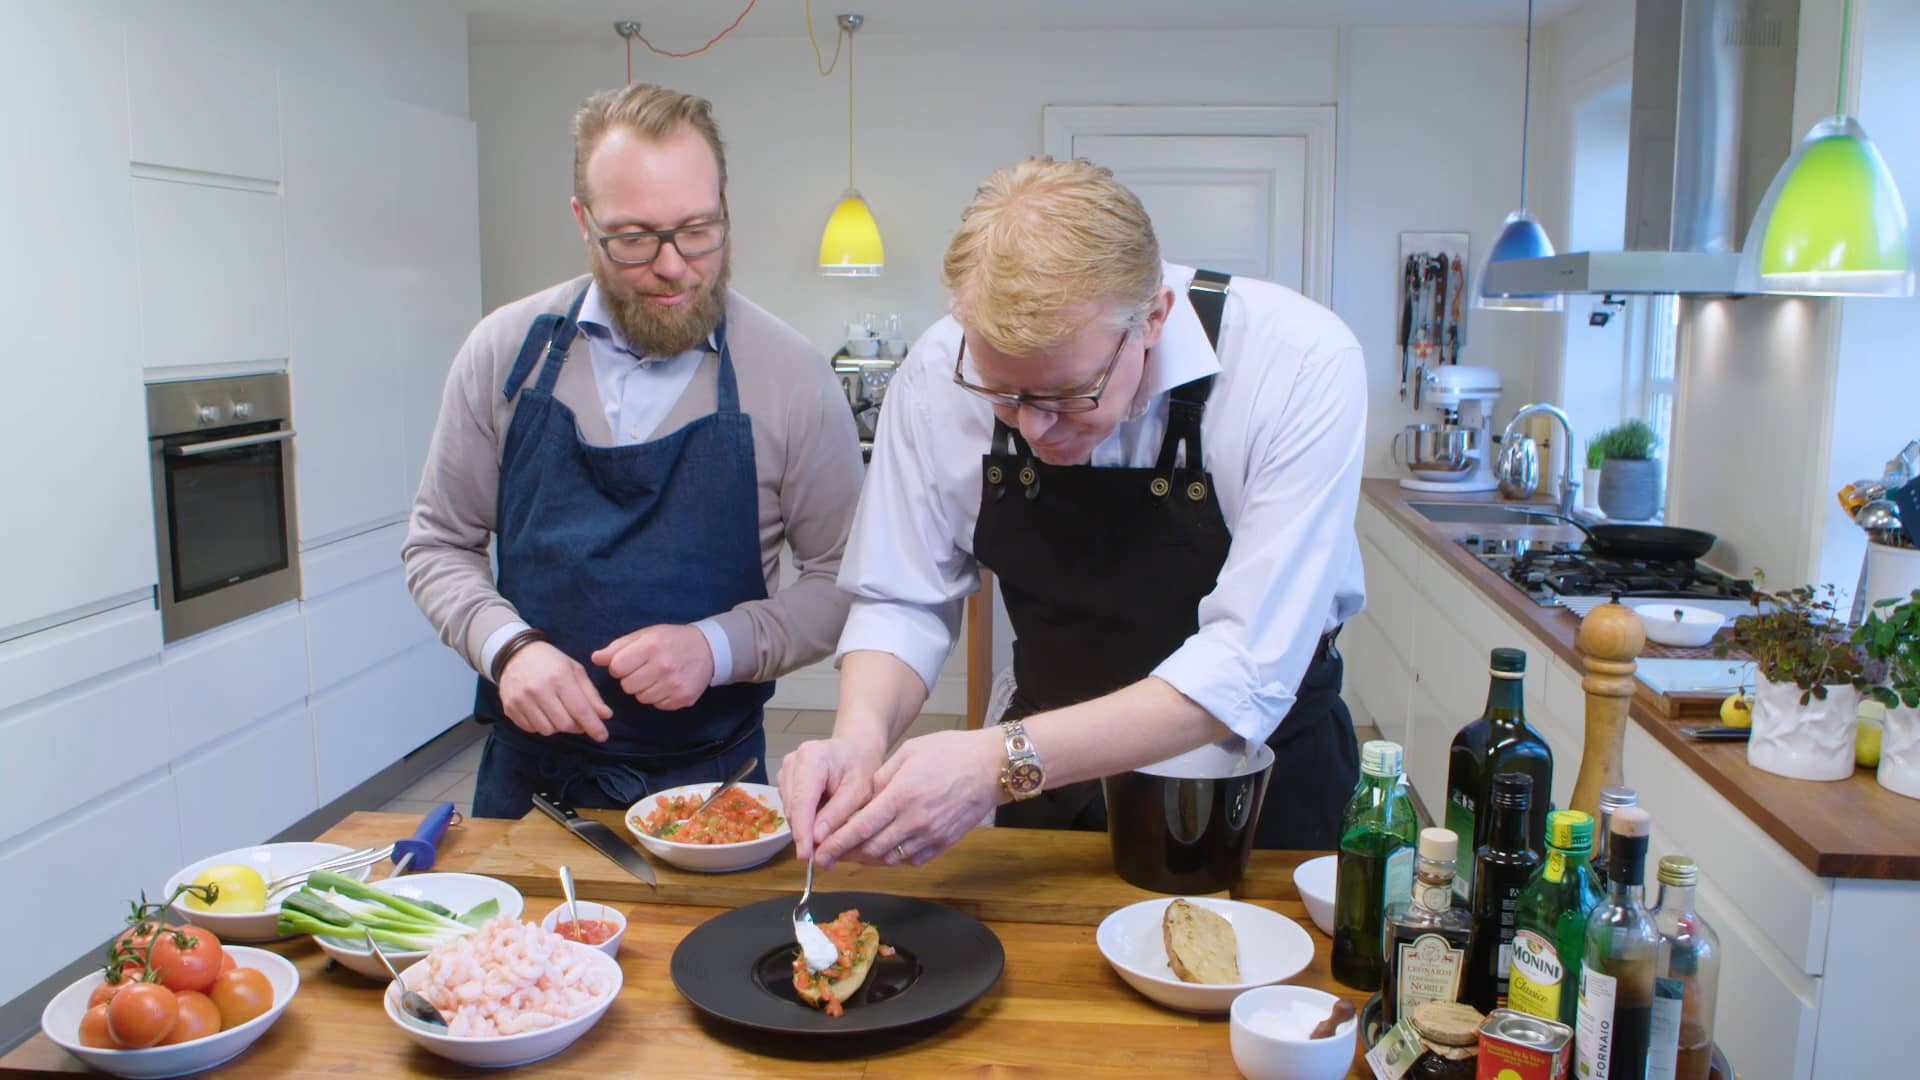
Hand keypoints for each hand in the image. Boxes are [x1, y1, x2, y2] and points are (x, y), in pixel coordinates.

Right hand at [498, 641, 611, 741]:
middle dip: (576, 727)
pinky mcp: (510, 708)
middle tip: (579, 720)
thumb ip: (591, 694)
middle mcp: (538, 690)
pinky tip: (543, 712)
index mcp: (559, 677)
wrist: (515, 654)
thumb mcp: (575, 670)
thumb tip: (606, 715)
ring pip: (547, 730)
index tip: (602, 736)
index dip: (593, 726)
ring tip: (559, 712)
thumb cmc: (550, 661)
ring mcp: (521, 700)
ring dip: (558, 727)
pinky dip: (541, 725)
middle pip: (564, 725)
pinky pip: (531, 729)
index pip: (580, 710)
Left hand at [591, 624, 713, 710]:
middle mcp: (663, 666)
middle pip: (627, 686)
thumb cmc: (671, 640)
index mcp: (651, 646)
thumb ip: (618, 647)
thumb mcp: (645, 635)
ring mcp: (674, 685)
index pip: (616, 667)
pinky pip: (657, 705)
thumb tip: (595, 659)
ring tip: (657, 676)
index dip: (619, 665)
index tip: (630, 661)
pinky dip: (658, 697)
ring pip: (641, 698)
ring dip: (644, 689)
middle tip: (645, 669)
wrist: (708, 649)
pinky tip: (667, 684)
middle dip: (631, 678)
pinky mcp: (682, 699)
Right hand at [778, 736, 883, 862]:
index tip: (806, 855)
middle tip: (824, 857)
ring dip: (806, 829)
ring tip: (828, 840)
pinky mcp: (786, 780)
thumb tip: (817, 840)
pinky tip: (822, 823)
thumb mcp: (858, 791)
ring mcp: (786, 770)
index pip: (802, 801)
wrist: (856, 748)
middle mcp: (793, 762)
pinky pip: (792, 808)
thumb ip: (837, 814)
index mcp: (812, 758)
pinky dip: (806, 820)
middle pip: (793, 808)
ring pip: (791, 811)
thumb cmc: (861, 765)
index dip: (802, 831)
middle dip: (806, 835)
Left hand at [815, 728, 1002, 867]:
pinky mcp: (944, 843)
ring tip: (855, 852)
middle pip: (871, 849)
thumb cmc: (951, 752)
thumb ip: (881, 778)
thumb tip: (861, 799)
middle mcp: (915, 820)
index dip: (836, 843)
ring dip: (869, 858)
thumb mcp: (909, 752)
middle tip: (830, 855)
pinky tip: (887, 847)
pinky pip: (912, 860)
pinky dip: (895, 858)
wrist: (992, 766)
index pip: (860, 827)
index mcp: (902, 795)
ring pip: (890, 859)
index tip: (820, 852)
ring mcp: (931, 835)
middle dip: (846, 854)